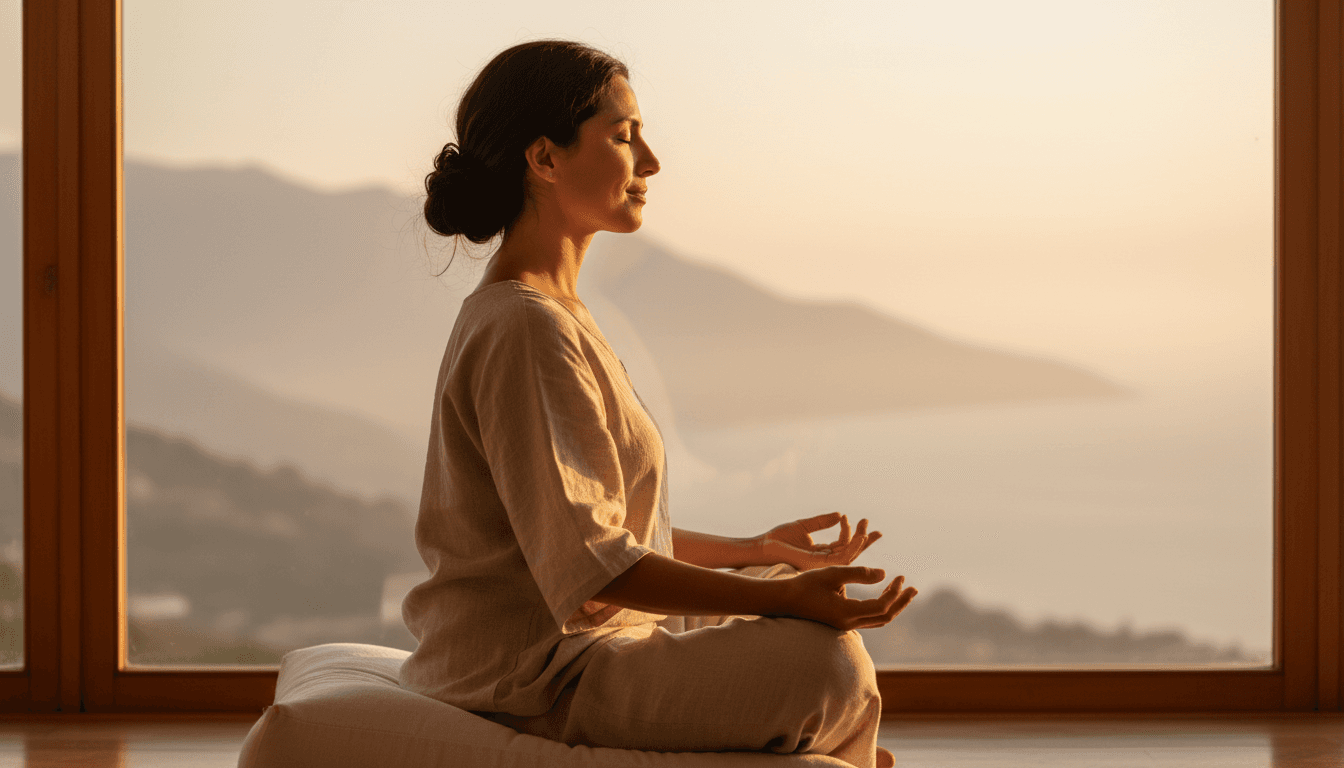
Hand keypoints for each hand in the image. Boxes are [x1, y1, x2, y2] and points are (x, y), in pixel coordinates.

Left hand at [760, 512, 880, 571]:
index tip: (863, 520)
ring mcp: (822, 565)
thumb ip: (822, 521)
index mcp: (821, 553)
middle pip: (851, 552)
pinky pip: (841, 559)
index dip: (856, 535)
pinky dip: (852, 548)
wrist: (763, 546)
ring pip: (849, 556)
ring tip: (865, 527)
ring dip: (860, 542)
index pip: (844, 545)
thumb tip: (840, 514)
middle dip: (864, 540)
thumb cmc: (779, 539)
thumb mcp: (804, 526)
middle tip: (872, 526)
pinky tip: (858, 537)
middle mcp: (824, 561)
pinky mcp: (819, 565)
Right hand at [778, 566, 917, 630]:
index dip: (894, 592)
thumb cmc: (805, 584)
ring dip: (893, 606)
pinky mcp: (841, 622)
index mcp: (847, 612)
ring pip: (878, 620)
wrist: (784, 600)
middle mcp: (849, 622)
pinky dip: (880, 608)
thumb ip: (859, 573)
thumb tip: (884, 574)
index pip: (881, 606)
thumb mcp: (832, 573)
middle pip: (885, 617)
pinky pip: (868, 618)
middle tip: (913, 588)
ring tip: (903, 592)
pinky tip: (883, 596)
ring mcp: (845, 625)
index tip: (899, 576)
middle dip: (901, 602)